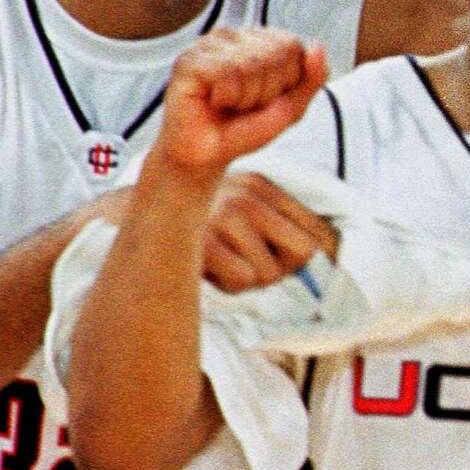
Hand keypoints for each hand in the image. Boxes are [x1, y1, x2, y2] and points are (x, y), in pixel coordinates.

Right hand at [155, 28, 327, 172]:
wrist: (207, 156)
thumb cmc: (244, 128)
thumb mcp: (290, 108)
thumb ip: (311, 79)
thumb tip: (318, 47)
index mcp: (261, 40)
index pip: (293, 46)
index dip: (286, 82)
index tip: (266, 99)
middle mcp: (235, 35)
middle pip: (274, 53)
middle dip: (266, 91)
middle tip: (244, 105)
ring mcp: (209, 44)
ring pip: (249, 63)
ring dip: (244, 98)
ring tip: (229, 104)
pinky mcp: (188, 59)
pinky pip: (224, 73)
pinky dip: (225, 97)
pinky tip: (213, 101)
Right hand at [204, 172, 338, 291]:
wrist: (138, 219)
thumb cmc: (202, 222)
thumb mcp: (240, 206)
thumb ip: (281, 222)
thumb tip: (331, 252)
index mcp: (261, 185)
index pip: (316, 228)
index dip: (319, 253)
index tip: (306, 263)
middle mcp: (247, 197)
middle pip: (303, 252)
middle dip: (281, 266)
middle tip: (251, 260)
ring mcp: (225, 219)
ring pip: (269, 273)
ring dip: (250, 277)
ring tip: (225, 261)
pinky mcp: (203, 246)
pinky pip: (242, 280)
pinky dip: (228, 284)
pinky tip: (212, 269)